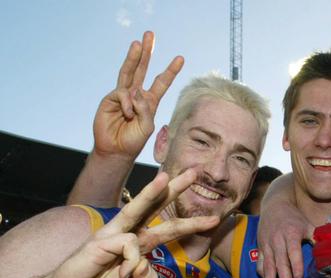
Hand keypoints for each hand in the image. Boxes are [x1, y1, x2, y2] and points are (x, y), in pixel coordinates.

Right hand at [47, 170, 218, 277]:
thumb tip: (145, 265)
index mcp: (141, 243)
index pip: (170, 228)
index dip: (192, 223)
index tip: (215, 219)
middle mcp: (131, 232)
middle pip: (157, 205)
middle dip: (176, 188)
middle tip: (195, 172)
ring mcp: (115, 233)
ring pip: (138, 208)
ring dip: (152, 192)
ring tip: (165, 178)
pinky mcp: (102, 240)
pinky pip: (128, 246)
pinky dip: (130, 263)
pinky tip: (121, 274)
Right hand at [93, 31, 183, 160]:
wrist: (116, 150)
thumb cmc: (133, 140)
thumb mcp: (147, 126)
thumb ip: (146, 109)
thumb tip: (136, 91)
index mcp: (150, 101)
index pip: (161, 82)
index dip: (170, 70)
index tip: (180, 58)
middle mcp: (136, 94)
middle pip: (142, 69)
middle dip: (146, 52)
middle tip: (150, 34)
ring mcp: (123, 95)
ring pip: (129, 71)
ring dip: (133, 56)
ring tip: (137, 42)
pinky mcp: (111, 98)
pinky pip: (123, 94)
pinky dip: (128, 103)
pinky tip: (127, 113)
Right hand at [256, 201, 313, 277]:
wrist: (274, 205)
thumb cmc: (294, 218)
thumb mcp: (307, 224)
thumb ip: (317, 238)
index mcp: (291, 234)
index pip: (293, 252)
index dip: (295, 265)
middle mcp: (277, 240)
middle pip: (280, 262)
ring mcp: (267, 245)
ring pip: (267, 266)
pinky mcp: (260, 247)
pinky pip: (260, 263)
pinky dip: (262, 274)